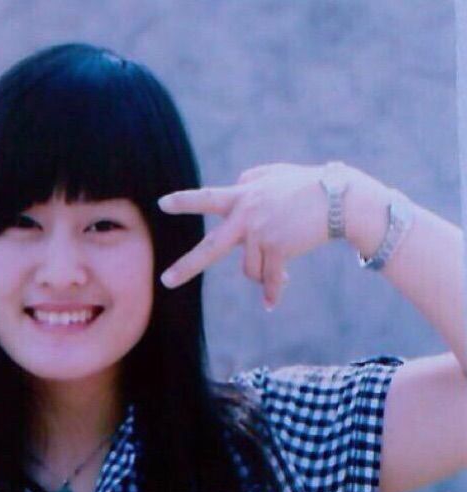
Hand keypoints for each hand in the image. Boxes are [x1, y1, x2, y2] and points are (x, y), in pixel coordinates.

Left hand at [158, 162, 334, 309]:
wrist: (340, 200)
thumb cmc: (308, 185)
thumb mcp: (274, 175)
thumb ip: (250, 179)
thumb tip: (236, 184)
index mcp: (242, 196)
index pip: (207, 198)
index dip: (184, 202)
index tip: (161, 204)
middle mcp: (246, 216)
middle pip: (210, 248)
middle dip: (186, 267)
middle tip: (165, 282)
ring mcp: (260, 234)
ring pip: (250, 270)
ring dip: (262, 271)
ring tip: (280, 263)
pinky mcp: (278, 249)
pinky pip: (270, 279)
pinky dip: (273, 292)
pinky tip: (270, 306)